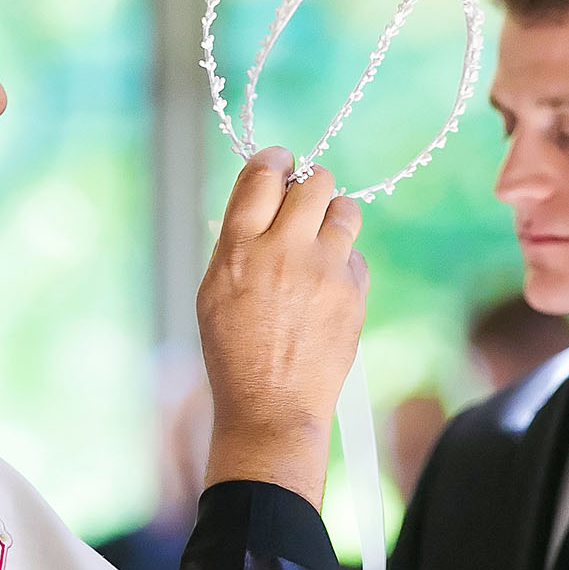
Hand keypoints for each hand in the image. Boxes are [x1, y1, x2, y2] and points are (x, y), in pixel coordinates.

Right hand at [198, 146, 368, 507]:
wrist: (271, 408)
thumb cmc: (235, 352)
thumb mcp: (213, 292)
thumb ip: (237, 242)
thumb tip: (263, 200)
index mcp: (238, 248)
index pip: (262, 174)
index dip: (275, 160)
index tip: (280, 162)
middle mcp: (282, 251)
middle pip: (313, 182)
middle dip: (309, 185)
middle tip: (303, 202)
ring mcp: (322, 271)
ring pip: (345, 208)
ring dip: (332, 215)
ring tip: (319, 241)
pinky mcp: (352, 292)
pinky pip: (355, 254)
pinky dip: (342, 261)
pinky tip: (325, 287)